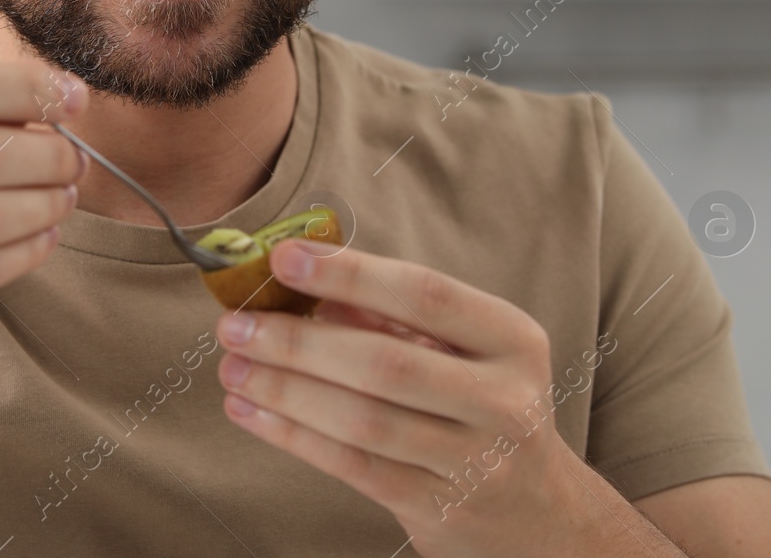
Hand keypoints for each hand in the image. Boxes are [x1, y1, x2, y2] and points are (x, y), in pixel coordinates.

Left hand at [213, 241, 589, 557]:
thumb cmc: (480, 404)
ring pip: (362, 420)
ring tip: (232, 366)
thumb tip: (303, 278)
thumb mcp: (461, 349)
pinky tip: (249, 410)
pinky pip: (351, 466)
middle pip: (385, 363)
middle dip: (299, 341)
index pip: (426, 295)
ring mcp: (474, 461)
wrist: (538, 512)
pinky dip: (292, 434)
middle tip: (236, 324)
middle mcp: (503, 400)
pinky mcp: (438, 508)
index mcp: (512, 339)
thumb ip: (390, 313)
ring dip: (284, 390)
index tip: (283, 257)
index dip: (350, 273)